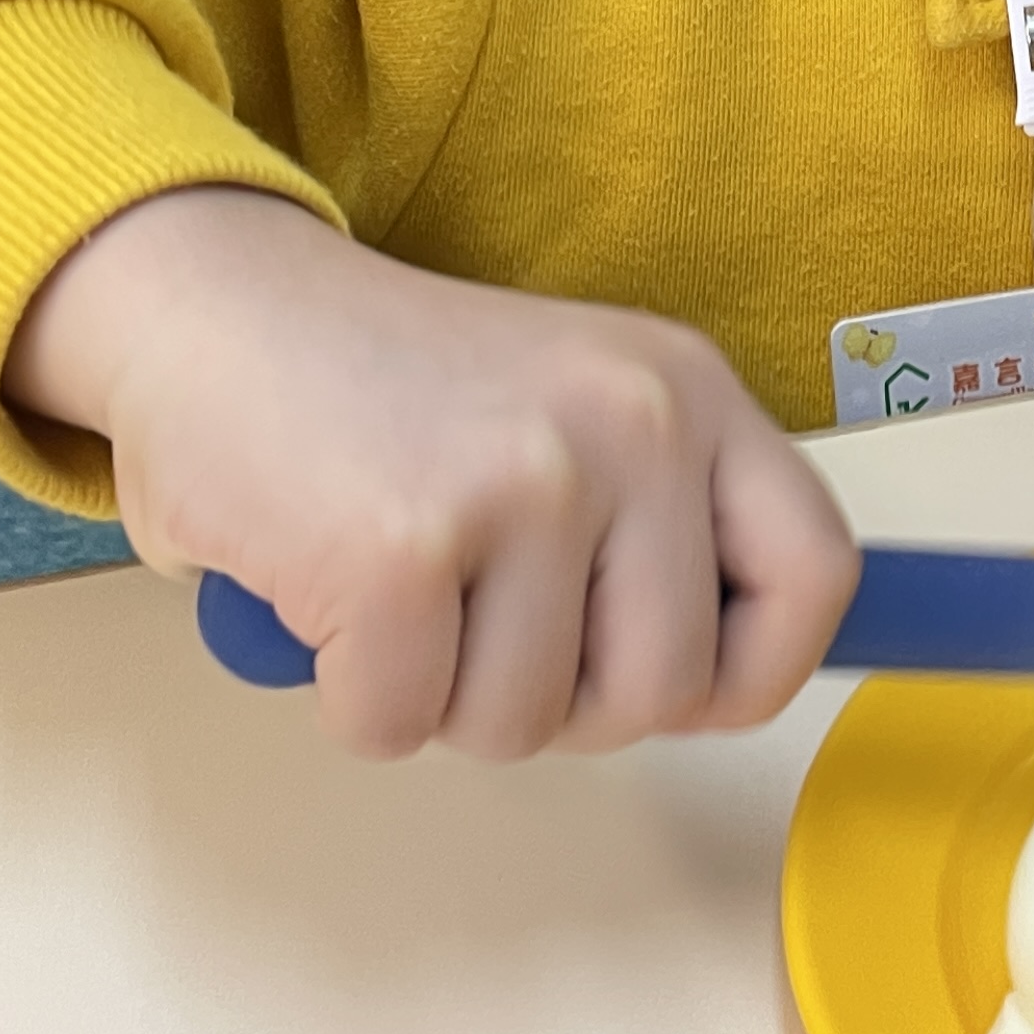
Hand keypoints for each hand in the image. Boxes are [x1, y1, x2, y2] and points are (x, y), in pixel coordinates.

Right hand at [5, 185, 859, 762]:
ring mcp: (522, 481)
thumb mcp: (577, 412)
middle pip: (665, 691)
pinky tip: (327, 592)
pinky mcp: (402, 550)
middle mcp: (632, 423)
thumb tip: (725, 683)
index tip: (670, 685)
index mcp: (690, 391)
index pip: (817, 577)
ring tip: (395, 583)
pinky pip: (400, 724)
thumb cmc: (393, 395)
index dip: (749, 672)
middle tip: (477, 621)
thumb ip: (659, 525)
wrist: (216, 308)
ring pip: (526, 726)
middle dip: (562, 703)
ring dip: (443, 696)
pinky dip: (350, 694)